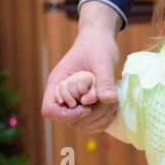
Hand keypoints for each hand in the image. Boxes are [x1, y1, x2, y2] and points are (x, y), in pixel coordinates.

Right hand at [42, 1, 121, 131]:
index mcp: (59, 82)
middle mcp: (64, 94)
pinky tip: (114, 105)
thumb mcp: (103, 60)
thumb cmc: (97, 46)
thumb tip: (108, 100)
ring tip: (114, 102)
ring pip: (82, 124)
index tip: (88, 106)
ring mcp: (76, 101)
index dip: (67, 115)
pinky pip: (92, 122)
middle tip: (109, 101)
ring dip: (100, 118)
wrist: (100, 40)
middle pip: (69, 121)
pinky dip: (104, 118)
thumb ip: (104, 80)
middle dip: (92, 116)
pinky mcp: (87, 104)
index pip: (50, 110)